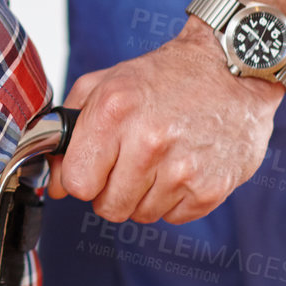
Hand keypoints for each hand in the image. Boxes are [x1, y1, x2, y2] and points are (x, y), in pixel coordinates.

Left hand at [48, 18, 283, 223]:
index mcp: (114, 111)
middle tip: (131, 160)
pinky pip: (173, 217)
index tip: (95, 165)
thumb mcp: (105, 83)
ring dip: (145, 194)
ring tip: (161, 158)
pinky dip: (175, 198)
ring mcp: (182, 168)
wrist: (230, 68)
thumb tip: (54, 183)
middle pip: (107, 206)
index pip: (76, 183)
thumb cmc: (163, 77)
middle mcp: (148, 141)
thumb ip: (67, 128)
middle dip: (112, 188)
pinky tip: (184, 165)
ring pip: (140, 214)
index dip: (82, 177)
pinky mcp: (210, 189)